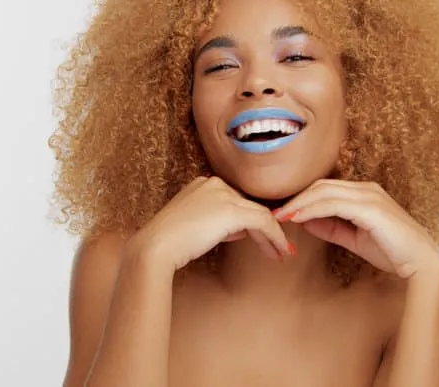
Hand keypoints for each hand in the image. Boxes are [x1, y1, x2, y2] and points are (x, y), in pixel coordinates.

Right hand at [130, 176, 293, 270]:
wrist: (156, 247)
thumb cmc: (170, 243)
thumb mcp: (196, 226)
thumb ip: (218, 223)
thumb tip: (241, 231)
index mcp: (203, 184)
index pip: (235, 202)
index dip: (249, 223)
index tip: (259, 240)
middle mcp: (214, 183)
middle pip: (248, 207)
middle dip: (265, 230)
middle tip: (278, 249)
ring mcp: (223, 195)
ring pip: (259, 214)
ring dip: (273, 236)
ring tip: (282, 254)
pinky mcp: (231, 210)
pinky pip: (263, 222)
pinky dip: (275, 237)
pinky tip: (280, 251)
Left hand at [273, 179, 438, 279]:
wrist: (420, 263)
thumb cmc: (393, 252)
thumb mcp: (355, 238)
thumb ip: (332, 228)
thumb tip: (305, 221)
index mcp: (365, 193)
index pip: (326, 189)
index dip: (302, 198)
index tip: (282, 212)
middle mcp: (367, 189)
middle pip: (322, 186)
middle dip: (296, 198)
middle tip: (275, 213)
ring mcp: (370, 196)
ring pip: (325, 192)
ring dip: (300, 203)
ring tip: (281, 216)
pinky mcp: (371, 208)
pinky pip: (335, 204)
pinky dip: (313, 209)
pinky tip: (298, 218)